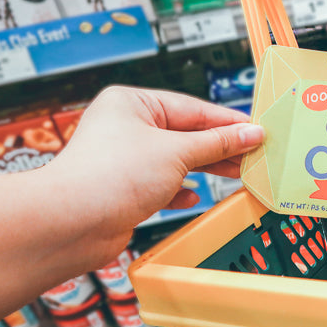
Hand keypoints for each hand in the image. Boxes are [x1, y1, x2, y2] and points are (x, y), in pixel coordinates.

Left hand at [47, 86, 263, 264]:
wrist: (71, 223)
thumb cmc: (109, 177)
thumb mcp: (177, 152)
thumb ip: (218, 144)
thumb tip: (250, 133)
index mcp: (133, 103)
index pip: (193, 109)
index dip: (228, 122)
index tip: (256, 131)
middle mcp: (127, 127)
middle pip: (187, 134)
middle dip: (220, 147)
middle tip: (253, 154)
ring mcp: (126, 159)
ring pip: (177, 160)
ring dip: (205, 169)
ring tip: (236, 174)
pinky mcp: (125, 188)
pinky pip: (163, 184)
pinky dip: (180, 190)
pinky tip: (192, 197)